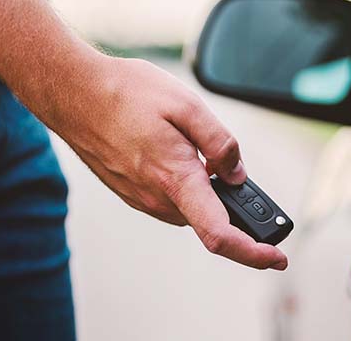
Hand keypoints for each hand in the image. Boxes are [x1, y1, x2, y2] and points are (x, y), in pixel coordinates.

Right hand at [53, 55, 287, 269]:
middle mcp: (156, 198)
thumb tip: (237, 174)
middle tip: (227, 166)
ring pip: (187, 206)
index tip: (276, 257)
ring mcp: (139, 198)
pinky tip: (169, 152)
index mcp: (175, 179)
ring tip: (188, 146)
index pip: (220, 233)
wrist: (74, 93)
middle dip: (226, 200)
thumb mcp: (186, 105)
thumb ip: (220, 144)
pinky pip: (167, 198)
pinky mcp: (129, 192)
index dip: (253, 252)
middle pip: (207, 217)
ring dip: (200, 188)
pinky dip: (181, 184)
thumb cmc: (126, 93)